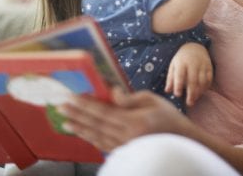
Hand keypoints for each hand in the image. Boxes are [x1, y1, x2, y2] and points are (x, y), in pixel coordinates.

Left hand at [58, 88, 189, 151]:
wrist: (182, 141)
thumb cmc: (168, 117)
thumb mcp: (152, 100)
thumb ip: (129, 97)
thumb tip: (110, 92)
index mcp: (134, 122)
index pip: (103, 113)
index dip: (85, 105)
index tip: (71, 98)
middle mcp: (127, 137)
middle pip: (96, 125)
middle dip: (76, 115)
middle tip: (60, 107)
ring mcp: (125, 147)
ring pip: (97, 137)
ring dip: (80, 128)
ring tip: (65, 121)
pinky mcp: (125, 151)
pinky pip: (103, 145)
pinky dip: (91, 138)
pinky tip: (83, 133)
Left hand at [165, 42, 212, 106]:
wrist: (194, 46)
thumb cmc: (181, 59)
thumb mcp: (173, 66)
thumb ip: (170, 78)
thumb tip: (167, 91)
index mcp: (181, 63)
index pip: (180, 75)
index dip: (179, 85)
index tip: (177, 95)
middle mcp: (193, 64)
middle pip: (193, 80)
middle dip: (191, 93)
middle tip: (189, 103)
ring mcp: (202, 65)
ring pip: (202, 81)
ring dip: (199, 92)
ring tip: (194, 100)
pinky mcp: (209, 67)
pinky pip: (209, 79)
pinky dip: (205, 88)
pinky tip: (201, 93)